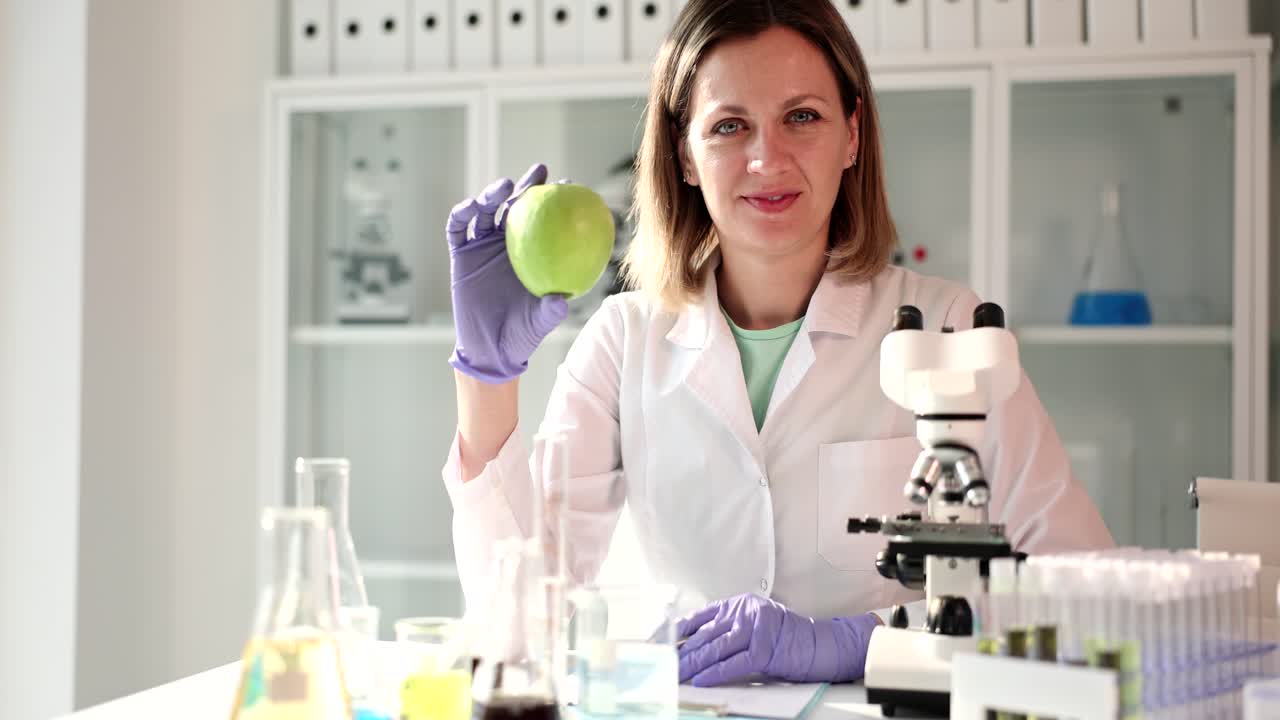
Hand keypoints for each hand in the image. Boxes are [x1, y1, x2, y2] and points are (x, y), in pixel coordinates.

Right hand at [447, 163, 567, 382]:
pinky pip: (457, 228)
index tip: (570, 185)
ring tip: (503, 187)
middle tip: (540, 170)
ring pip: (486, 210)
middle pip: (516, 205)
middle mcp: (508, 244)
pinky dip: (461, 213)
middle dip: (528, 184)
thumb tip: (563, 300)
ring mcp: (482, 246)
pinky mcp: (460, 254)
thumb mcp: (538, 323)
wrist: (489, 349)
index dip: (556, 200)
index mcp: (533, 252)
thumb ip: (549, 311)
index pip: (546, 220)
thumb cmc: (522, 335)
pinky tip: (470, 207)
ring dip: (492, 194)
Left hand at [675, 593, 878, 686]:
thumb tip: (692, 647)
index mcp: (739, 604)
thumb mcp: (753, 625)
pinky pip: (733, 664)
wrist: (821, 645)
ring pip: (715, 649)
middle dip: (680, 654)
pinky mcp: (765, 651)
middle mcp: (745, 612)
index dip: (677, 632)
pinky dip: (714, 674)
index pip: (700, 617)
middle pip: (704, 635)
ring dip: (692, 665)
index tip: (658, 643)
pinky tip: (700, 681)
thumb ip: (727, 629)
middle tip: (661, 665)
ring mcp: (756, 630)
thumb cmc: (786, 639)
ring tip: (674, 675)